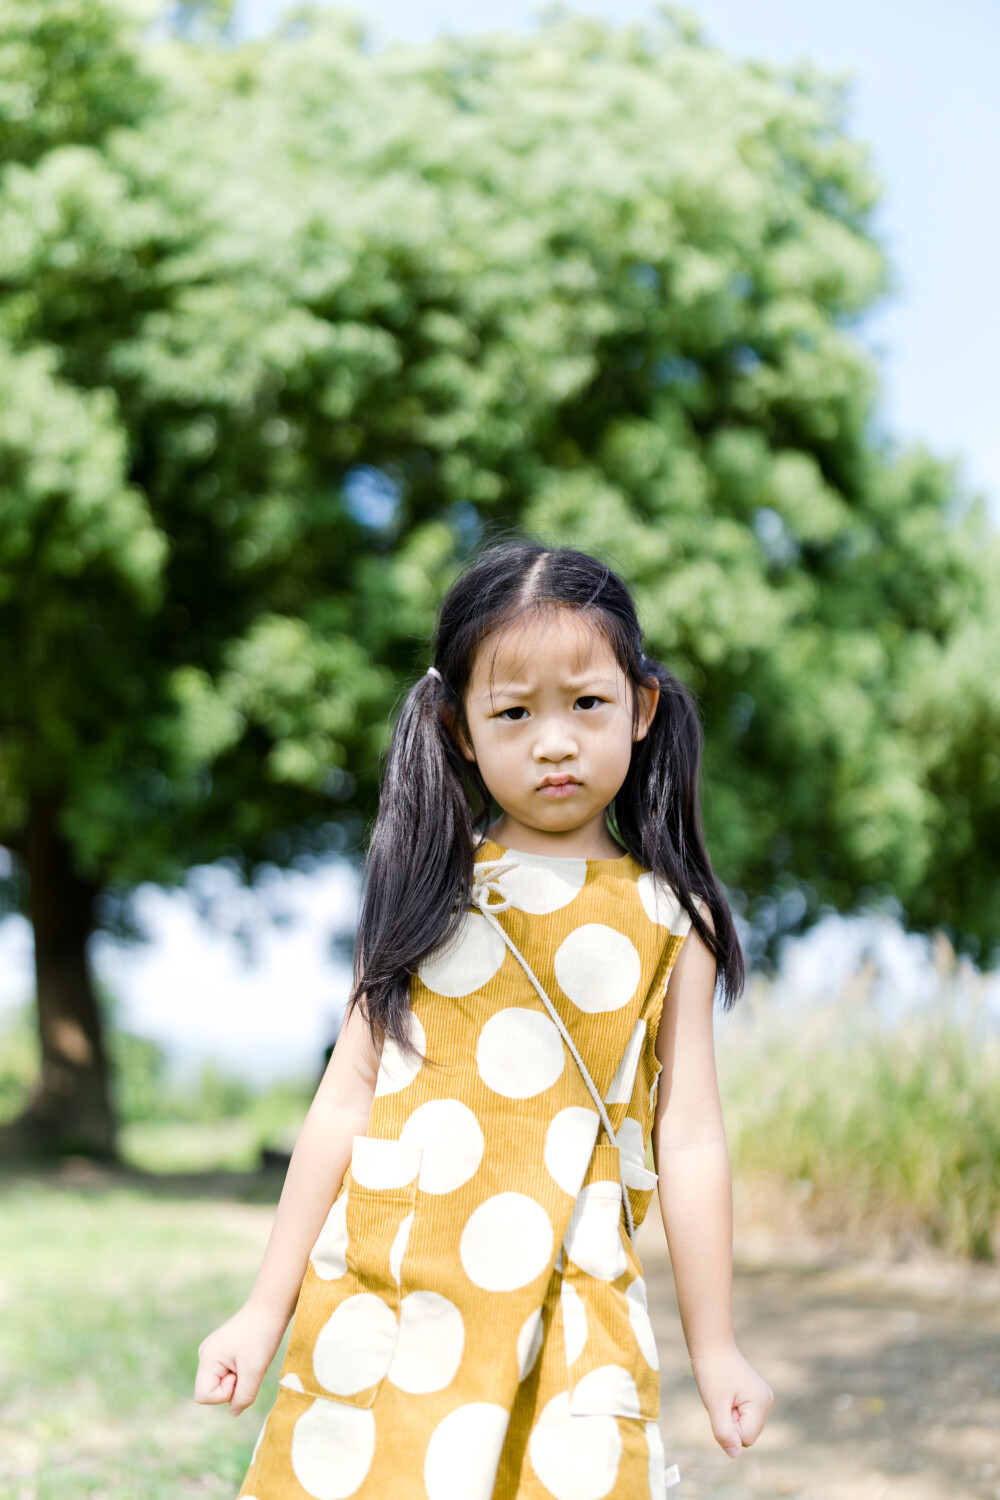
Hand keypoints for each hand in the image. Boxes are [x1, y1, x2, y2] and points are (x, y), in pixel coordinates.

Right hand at [194, 1300, 290, 1416]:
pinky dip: (243, 1371)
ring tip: (252, 1359)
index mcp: (207, 1358)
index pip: (203, 1396)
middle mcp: (206, 1355)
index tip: (241, 1375)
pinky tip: (252, 1356)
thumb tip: (234, 1412)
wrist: (271, 1307)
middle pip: (212, 1391)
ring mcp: (215, 1352)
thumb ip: (243, 1396)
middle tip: (248, 1366)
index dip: (224, 1394)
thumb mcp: (254, 1370)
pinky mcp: (225, 1351)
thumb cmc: (262, 1335)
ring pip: (222, 1383)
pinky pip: (230, 1374)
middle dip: (233, 1386)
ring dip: (240, 1378)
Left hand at [690, 1340, 773, 1458]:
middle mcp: (767, 1402)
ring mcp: (762, 1400)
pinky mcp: (755, 1397)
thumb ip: (724, 1431)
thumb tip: (734, 1455)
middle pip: (746, 1435)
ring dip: (729, 1416)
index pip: (745, 1439)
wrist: (711, 1346)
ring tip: (723, 1395)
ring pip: (743, 1427)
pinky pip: (741, 1417)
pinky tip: (727, 1394)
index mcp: (761, 1404)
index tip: (722, 1404)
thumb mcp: (715, 1404)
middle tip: (721, 1399)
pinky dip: (731, 1410)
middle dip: (730, 1422)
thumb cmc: (712, 1372)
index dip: (729, 1427)